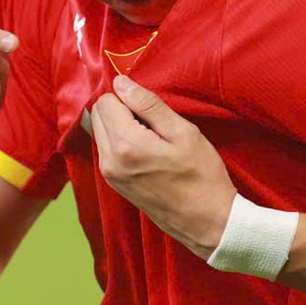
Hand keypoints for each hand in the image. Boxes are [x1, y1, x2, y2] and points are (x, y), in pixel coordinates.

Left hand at [88, 75, 236, 259]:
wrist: (207, 222)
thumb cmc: (202, 176)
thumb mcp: (182, 132)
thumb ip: (148, 105)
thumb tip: (120, 83)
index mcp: (125, 145)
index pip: (106, 101)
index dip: (128, 97)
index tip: (152, 110)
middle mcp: (109, 161)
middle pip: (98, 114)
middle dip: (121, 109)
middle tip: (153, 122)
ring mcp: (109, 174)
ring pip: (101, 131)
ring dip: (120, 125)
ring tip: (152, 137)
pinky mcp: (114, 183)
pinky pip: (107, 148)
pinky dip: (121, 141)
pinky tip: (147, 150)